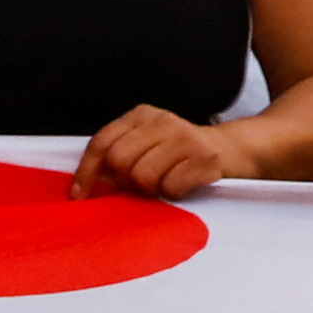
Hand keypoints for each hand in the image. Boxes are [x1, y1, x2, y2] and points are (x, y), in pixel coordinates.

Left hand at [72, 106, 237, 198]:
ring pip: (143, 176)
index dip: (86, 172)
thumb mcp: (147, 143)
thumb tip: (85, 186)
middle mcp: (163, 121)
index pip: (102, 141)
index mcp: (142, 115)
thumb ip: (119, 155)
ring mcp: (186, 138)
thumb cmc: (179, 153)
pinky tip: (181, 185)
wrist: (231, 150)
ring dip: (150, 190)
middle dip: (124, 182)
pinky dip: (172, 193)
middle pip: (119, 160)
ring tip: (162, 184)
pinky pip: (171, 186)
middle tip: (138, 187)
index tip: (80, 196)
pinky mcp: (205, 157)